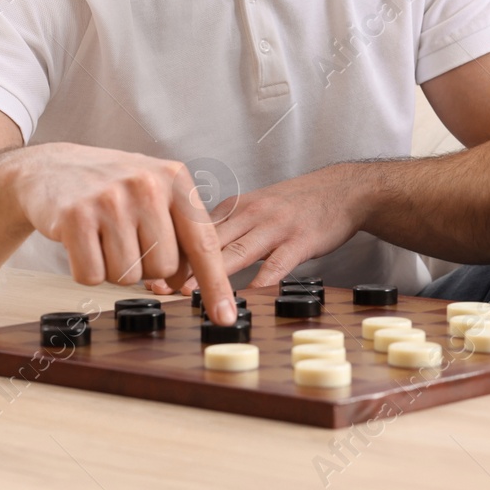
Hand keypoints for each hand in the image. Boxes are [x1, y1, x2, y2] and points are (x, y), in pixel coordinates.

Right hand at [6, 141, 238, 324]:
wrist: (51, 167)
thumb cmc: (110, 186)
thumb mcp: (154, 191)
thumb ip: (180, 230)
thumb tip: (190, 283)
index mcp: (175, 178)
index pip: (203, 242)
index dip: (215, 284)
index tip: (224, 317)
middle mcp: (147, 185)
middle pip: (164, 267)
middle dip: (145, 266)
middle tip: (126, 239)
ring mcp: (110, 200)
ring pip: (128, 276)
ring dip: (113, 268)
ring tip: (103, 236)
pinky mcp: (75, 217)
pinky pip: (92, 276)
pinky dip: (87, 270)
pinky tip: (83, 241)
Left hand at [145, 162, 372, 292]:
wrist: (342, 190)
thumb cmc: (296, 204)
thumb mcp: (256, 208)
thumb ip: (227, 229)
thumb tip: (190, 255)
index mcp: (236, 207)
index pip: (195, 229)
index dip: (170, 251)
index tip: (147, 272)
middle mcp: (251, 213)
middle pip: (209, 240)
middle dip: (180, 265)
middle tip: (155, 286)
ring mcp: (275, 227)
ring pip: (237, 251)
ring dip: (211, 274)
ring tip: (189, 293)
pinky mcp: (300, 241)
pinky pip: (277, 264)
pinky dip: (260, 282)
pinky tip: (246, 299)